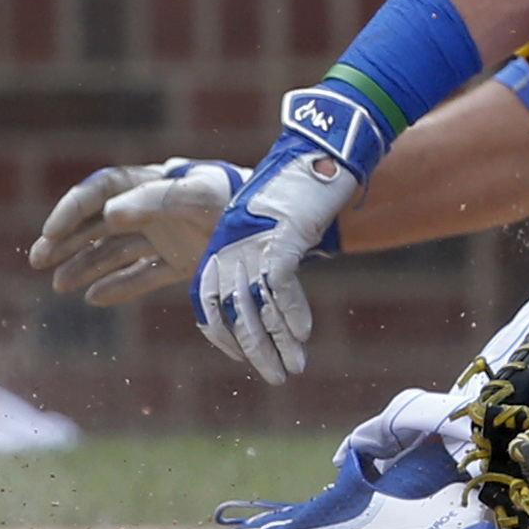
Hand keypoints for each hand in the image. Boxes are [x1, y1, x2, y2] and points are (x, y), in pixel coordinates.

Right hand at [31, 158, 248, 304]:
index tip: (50, 232)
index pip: (100, 192)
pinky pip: (143, 276)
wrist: (276, 222)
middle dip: (66, 240)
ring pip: (114, 252)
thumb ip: (155, 201)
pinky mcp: (182, 261)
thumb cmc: (235, 198)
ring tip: (59, 286)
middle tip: (38, 261)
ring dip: (85, 267)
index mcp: (152, 185)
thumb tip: (109, 214)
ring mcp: (166, 237)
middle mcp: (153, 210)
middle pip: (98, 224)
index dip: (72, 210)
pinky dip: (119, 287)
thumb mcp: (198, 195)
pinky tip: (94, 299)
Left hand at [193, 87, 385, 382]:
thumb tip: (259, 296)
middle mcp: (232, 245)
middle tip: (278, 379)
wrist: (322, 150)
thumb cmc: (299, 191)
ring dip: (277, 342)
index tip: (241, 358)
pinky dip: (291, 309)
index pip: (207, 300)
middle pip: (235, 309)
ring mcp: (255, 240)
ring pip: (257, 303)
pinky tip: (304, 333)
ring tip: (292, 370)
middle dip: (255, 350)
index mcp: (222, 245)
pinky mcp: (280, 233)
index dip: (222, 333)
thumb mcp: (273, 228)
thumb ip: (265, 260)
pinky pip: (281, 281)